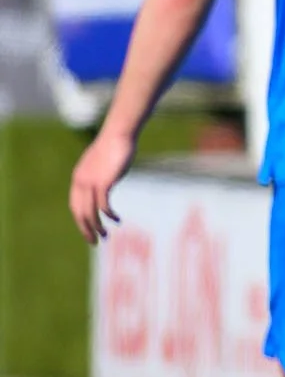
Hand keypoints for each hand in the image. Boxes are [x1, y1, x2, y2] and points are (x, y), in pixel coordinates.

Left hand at [70, 130, 135, 245]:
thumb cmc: (114, 147)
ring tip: (104, 236)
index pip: (76, 206)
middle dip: (86, 229)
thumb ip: (101, 176)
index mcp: (79, 179)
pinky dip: (108, 214)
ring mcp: (91, 182)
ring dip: (96, 226)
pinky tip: (116, 219)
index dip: (81, 221)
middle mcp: (81, 182)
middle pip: (79, 212)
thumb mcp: (103, 164)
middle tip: (94, 242)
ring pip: (89, 211)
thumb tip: (105, 184)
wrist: (118, 134)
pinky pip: (103, 205)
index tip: (90, 231)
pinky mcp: (103, 182)